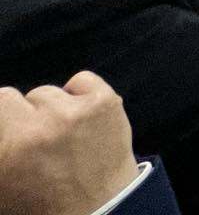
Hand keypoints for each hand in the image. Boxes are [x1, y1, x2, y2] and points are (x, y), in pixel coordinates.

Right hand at [0, 72, 138, 214]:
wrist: (100, 210)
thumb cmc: (43, 202)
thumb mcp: (4, 183)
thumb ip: (2, 143)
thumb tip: (5, 127)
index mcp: (7, 150)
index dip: (4, 116)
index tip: (11, 125)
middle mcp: (38, 128)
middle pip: (15, 96)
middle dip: (22, 116)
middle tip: (36, 138)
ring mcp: (73, 113)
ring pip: (48, 92)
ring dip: (51, 109)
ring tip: (62, 135)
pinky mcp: (104, 103)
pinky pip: (81, 80)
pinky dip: (80, 94)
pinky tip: (82, 120)